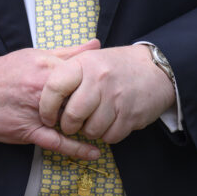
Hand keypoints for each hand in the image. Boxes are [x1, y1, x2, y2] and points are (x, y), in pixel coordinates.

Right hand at [0, 40, 101, 159]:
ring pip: (72, 120)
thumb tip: (95, 44)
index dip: (98, 81)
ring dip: (88, 124)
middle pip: (81, 98)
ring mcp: (37, 112)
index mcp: (46, 67)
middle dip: (95, 103)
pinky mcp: (29, 131)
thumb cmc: (4, 73)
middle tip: (107, 106)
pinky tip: (94, 152)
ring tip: (103, 126)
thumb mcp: (35, 55)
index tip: (110, 85)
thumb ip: (67, 52)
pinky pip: (58, 142)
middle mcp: (43, 90)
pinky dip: (77, 149)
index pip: (84, 74)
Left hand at [39, 43, 175, 144]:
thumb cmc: (116, 66)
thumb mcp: (90, 59)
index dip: (46, 106)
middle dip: (68, 126)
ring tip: (93, 120)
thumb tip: (40, 85)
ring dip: (89, 131)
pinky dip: (107, 135)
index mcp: (84, 64)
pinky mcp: (131, 116)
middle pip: (72, 115)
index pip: (54, 88)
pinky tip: (110, 123)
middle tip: (70, 124)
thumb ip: (66, 70)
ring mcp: (117, 99)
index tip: (47, 116)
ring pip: (91, 130)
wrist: (156, 69)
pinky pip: (110, 137)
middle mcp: (99, 80)